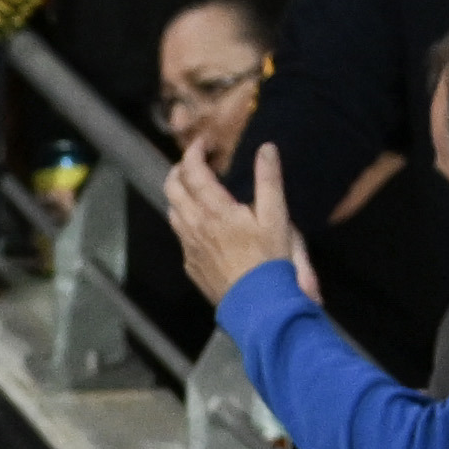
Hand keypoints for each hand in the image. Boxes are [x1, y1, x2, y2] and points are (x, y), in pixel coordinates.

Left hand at [166, 138, 296, 306]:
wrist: (257, 304)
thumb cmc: (269, 260)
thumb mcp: (276, 216)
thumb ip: (269, 180)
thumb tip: (266, 148)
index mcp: (215, 211)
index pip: (193, 173)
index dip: (193, 153)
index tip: (201, 143)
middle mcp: (195, 227)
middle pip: (172, 190)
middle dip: (177, 170)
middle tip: (191, 162)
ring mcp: (190, 248)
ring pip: (172, 213)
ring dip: (178, 195)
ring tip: (193, 188)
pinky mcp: (191, 265)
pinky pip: (180, 236)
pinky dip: (184, 220)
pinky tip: (199, 222)